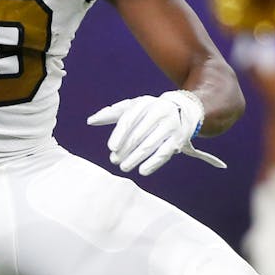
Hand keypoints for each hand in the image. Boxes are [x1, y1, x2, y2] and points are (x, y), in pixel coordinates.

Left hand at [87, 90, 226, 175]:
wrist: (184, 109)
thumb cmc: (150, 110)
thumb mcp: (133, 107)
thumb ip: (112, 113)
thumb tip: (90, 121)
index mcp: (145, 103)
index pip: (130, 119)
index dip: (120, 134)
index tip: (111, 147)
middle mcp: (160, 112)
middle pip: (139, 134)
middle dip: (125, 149)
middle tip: (114, 160)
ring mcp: (170, 126)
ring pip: (150, 145)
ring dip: (136, 158)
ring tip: (124, 167)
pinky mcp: (179, 139)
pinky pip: (165, 153)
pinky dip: (153, 163)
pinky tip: (142, 171)